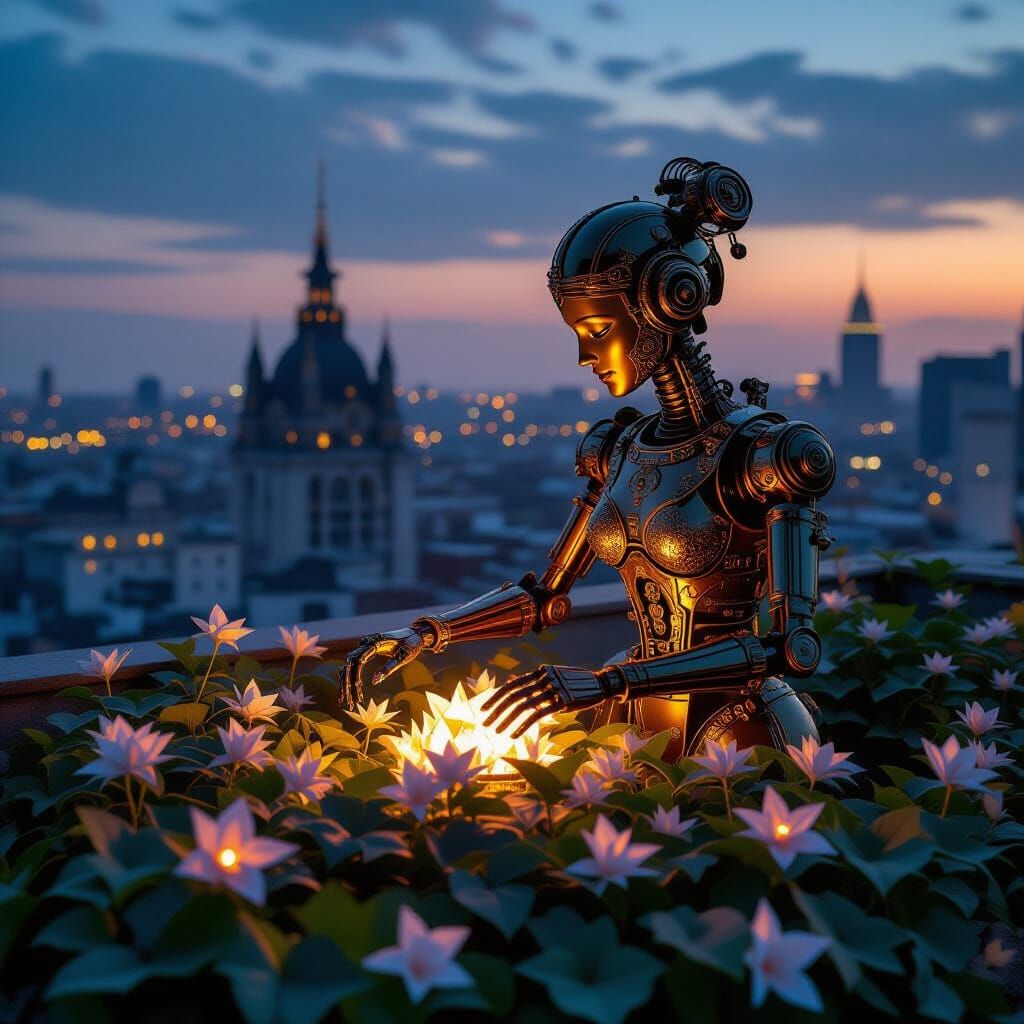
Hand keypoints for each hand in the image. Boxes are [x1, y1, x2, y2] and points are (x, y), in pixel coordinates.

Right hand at [341, 627, 423, 709]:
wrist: (414, 634)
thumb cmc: (410, 644)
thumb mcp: (403, 657)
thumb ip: (388, 668)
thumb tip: (373, 682)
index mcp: (376, 642)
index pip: (358, 660)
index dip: (354, 676)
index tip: (355, 690)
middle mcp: (367, 643)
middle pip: (349, 665)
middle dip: (347, 684)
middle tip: (350, 702)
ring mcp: (365, 648)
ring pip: (349, 667)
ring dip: (347, 684)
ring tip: (349, 702)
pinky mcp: (367, 653)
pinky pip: (354, 667)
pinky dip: (351, 680)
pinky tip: (352, 693)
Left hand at [481, 664, 624, 737]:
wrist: (600, 683)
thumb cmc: (573, 684)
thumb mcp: (552, 679)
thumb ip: (533, 683)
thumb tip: (513, 684)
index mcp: (539, 672)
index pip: (512, 685)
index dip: (496, 697)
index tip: (484, 709)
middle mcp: (543, 678)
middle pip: (514, 694)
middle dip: (496, 709)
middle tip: (484, 722)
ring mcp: (552, 689)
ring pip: (523, 705)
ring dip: (507, 720)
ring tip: (496, 731)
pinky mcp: (562, 702)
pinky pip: (537, 715)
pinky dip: (523, 726)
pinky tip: (514, 735)